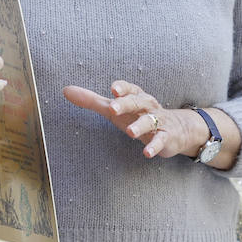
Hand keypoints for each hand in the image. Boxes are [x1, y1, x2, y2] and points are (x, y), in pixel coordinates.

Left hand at [62, 80, 203, 160]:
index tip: (113, 89)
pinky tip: (147, 153)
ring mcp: (158, 121)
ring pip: (150, 121)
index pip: (129, 89)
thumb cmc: (137, 115)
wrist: (175, 129)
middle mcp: (148, 106)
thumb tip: (65, 90)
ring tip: (130, 133)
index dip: (122, 88)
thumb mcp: (115, 109)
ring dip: (140, 125)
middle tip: (113, 108)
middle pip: (137, 102)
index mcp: (135, 96)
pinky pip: (161, 140)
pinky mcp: (165, 137)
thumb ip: (91, 101)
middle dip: (126, 104)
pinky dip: (155, 146)